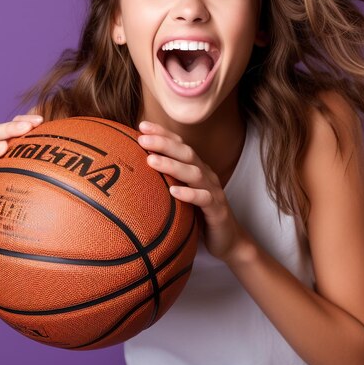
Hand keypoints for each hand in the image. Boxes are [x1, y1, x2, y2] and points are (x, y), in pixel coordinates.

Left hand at [137, 121, 247, 261]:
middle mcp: (205, 175)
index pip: (179, 146)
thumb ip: (165, 182)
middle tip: (142, 138)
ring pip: (194, 173)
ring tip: (151, 160)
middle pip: (186, 153)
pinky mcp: (217, 210)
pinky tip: (173, 191)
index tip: (142, 125)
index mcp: (196, 169)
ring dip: (172, 165)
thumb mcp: (180, 195)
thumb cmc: (199, 215)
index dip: (163, 134)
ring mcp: (213, 191)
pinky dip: (189, 194)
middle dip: (164, 143)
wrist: (229, 240)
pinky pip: (204, 199)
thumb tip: (135, 174)